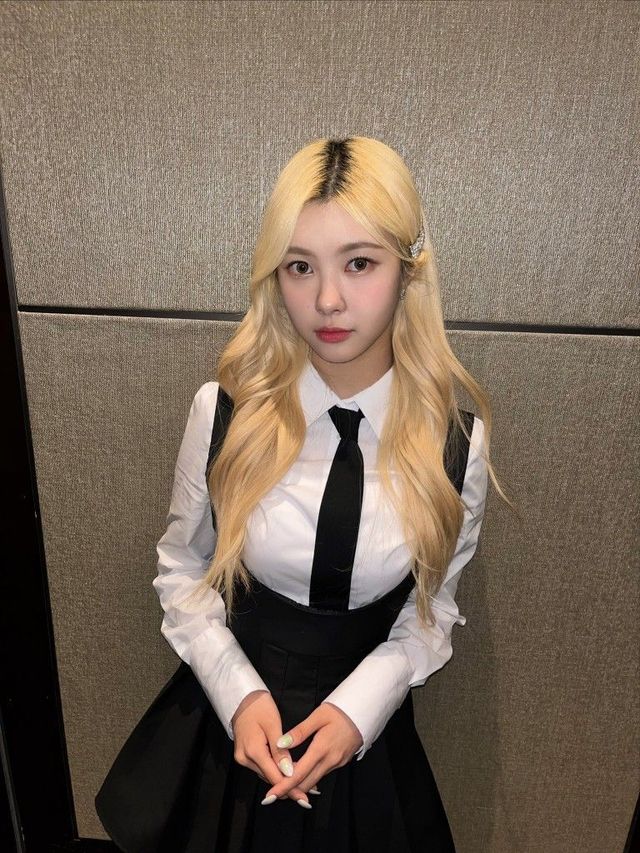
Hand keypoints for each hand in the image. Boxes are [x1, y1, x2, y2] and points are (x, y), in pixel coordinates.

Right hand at [231, 690, 310, 805]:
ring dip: (283, 780)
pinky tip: (289, 773)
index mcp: (253, 751)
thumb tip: (289, 772)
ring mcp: (243, 758)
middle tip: (309, 794)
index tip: (304, 797)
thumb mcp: (273, 725)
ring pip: (267, 774)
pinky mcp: (245, 756)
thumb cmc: (260, 707)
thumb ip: (280, 750)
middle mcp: (245, 759)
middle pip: (270, 778)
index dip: (290, 788)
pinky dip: (276, 771)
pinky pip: (263, 767)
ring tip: (303, 786)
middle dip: (289, 786)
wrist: (242, 699)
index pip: (274, 777)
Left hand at [262, 702, 363, 803]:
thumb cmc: (339, 711)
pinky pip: (321, 774)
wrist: (363, 712)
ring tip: (283, 781)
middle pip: (306, 783)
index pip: (299, 774)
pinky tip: (300, 772)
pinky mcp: (340, 762)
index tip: (270, 795)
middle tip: (272, 792)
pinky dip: (309, 777)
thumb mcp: (318, 716)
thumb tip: (281, 744)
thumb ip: (299, 732)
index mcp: (321, 750)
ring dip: (299, 783)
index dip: (283, 786)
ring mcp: (336, 763)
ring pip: (314, 780)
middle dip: (289, 790)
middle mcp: (330, 761)